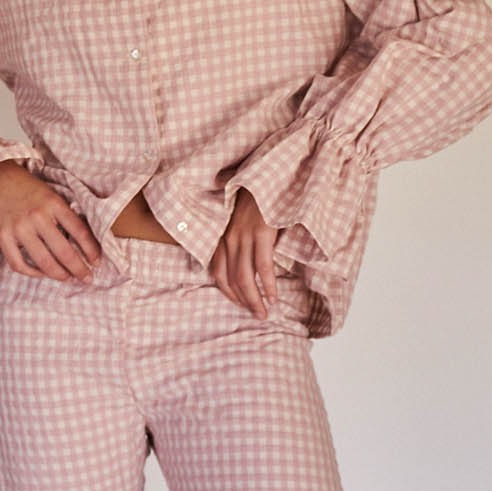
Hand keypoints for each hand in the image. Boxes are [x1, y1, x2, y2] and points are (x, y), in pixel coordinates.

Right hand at [0, 160, 100, 283]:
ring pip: (44, 262)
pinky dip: (32, 273)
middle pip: (64, 252)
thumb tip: (84, 243)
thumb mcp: (52, 195)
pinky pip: (19, 264)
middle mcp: (37, 216)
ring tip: (67, 278)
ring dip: (59, 275)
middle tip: (87, 278)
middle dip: (79, 269)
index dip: (91, 250)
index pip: (79, 232)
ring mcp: (19, 228)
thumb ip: (65, 215)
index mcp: (53, 203)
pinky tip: (42, 273)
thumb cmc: (28, 188)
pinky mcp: (3, 237)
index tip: (97, 262)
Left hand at [208, 186, 277, 317]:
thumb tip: (252, 265)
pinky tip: (273, 297)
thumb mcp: (244, 221)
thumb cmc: (261, 198)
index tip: (240, 305)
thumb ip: (243, 241)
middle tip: (257, 316)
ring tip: (264, 313)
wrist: (270, 174)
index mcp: (223, 236)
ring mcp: (244, 236)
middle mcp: (229, 239)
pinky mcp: (261, 234)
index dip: (228, 293)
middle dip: (244, 302)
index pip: (217, 273)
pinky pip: (262, 268)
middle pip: (231, 280)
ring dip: (255, 300)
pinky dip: (268, 286)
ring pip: (245, 278)